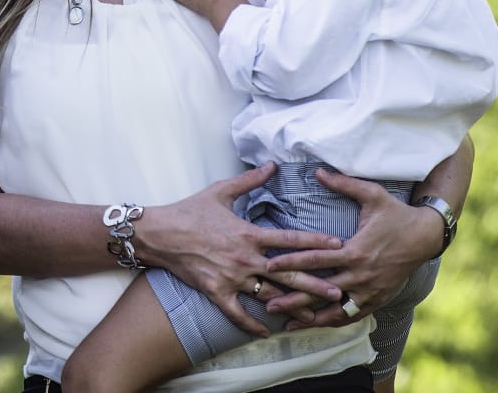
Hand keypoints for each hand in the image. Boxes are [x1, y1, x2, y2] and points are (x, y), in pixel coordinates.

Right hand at [141, 162, 343, 336]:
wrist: (159, 233)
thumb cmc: (189, 210)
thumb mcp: (220, 191)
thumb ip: (250, 181)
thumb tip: (271, 165)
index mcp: (248, 233)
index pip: (289, 239)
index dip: (315, 242)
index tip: (338, 246)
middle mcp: (244, 258)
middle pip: (286, 273)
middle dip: (315, 282)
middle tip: (339, 290)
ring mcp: (231, 278)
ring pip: (268, 295)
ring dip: (292, 305)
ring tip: (314, 314)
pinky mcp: (216, 292)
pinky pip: (238, 313)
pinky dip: (253, 324)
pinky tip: (267, 332)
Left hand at [265, 169, 440, 327]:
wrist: (426, 237)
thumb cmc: (396, 213)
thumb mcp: (372, 195)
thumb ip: (343, 183)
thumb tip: (318, 171)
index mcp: (355, 250)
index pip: (316, 259)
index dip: (291, 262)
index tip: (268, 266)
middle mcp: (361, 275)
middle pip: (320, 290)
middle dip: (293, 298)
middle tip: (268, 304)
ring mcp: (370, 290)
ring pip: (335, 310)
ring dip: (311, 318)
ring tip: (288, 325)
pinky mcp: (377, 299)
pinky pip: (352, 315)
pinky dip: (333, 322)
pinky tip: (316, 325)